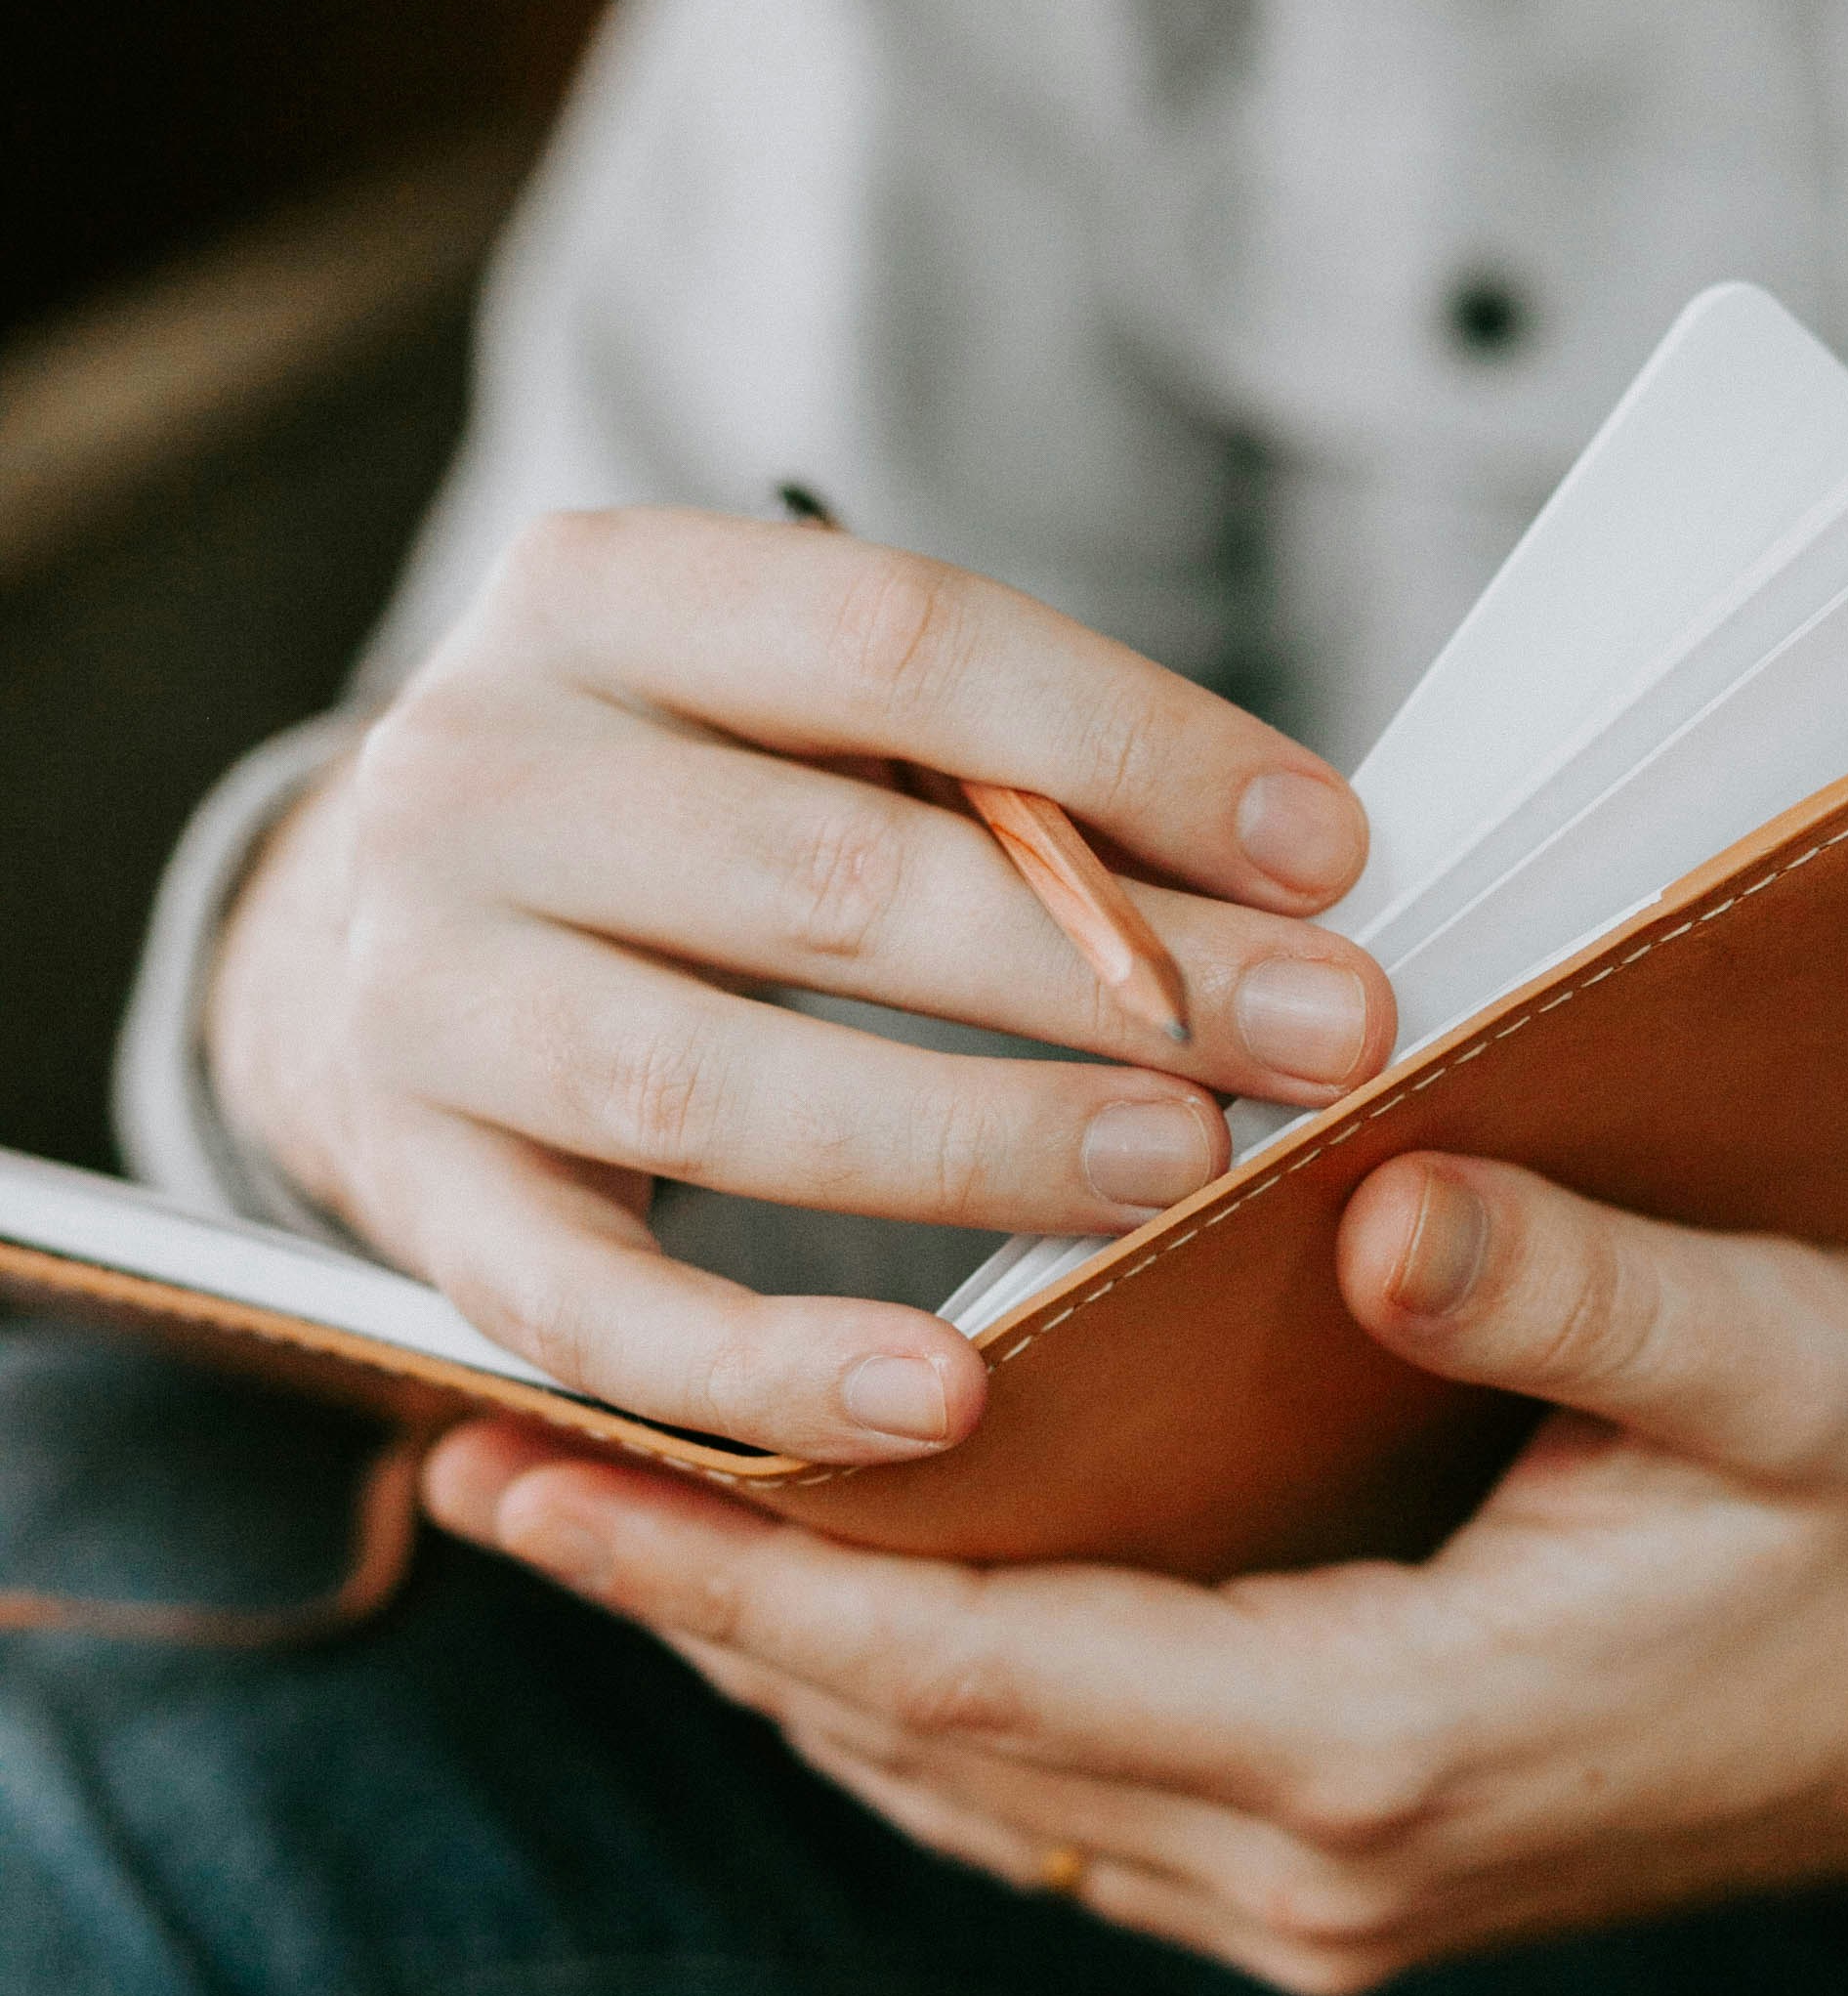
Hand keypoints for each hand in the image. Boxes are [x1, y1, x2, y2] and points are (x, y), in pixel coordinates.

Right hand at [209, 508, 1392, 1461]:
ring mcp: (420, 996)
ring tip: (1184, 1166)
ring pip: (716, 1086)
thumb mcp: (799, 720)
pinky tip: (948, 1399)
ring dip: (977, 1137)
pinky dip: (774, 1366)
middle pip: (825, 873)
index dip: (1130, 744)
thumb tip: (1298, 878)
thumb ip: (996, 772)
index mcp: (597, 596)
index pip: (895, 639)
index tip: (1328, 850)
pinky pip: (596, 1311)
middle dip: (1107, 963)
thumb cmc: (688, 819)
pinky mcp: (417, 1194)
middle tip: (1327, 1033)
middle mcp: (470, 777)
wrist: (371, 946)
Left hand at [419, 1156, 1847, 1995]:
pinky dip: (931, 1708)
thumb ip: (1571, 1286)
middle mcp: (1323, 1865)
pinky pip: (1071, 1807)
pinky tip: (857, 1616)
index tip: (528, 1478)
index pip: (969, 1661)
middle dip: (702, 1615)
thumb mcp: (1789, 1355)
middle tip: (496, 1471)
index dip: (730, 1573)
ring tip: (625, 1529)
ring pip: (980, 1793)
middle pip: (925, 1740)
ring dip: (797, 1669)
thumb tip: (1364, 1197)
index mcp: (1387, 1737)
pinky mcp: (1360, 1880)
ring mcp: (1337, 1899)